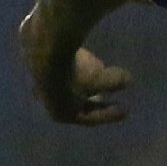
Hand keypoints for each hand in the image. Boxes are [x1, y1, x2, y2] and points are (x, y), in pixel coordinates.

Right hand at [20, 12, 132, 126]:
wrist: (45, 47)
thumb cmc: (75, 72)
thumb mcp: (100, 80)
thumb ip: (114, 82)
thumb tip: (128, 80)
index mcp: (62, 113)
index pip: (90, 118)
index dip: (109, 114)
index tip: (125, 109)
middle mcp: (48, 100)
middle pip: (76, 104)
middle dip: (94, 100)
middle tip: (107, 97)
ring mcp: (40, 82)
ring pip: (67, 86)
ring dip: (83, 81)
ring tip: (98, 72)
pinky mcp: (39, 64)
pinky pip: (62, 70)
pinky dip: (75, 67)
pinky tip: (82, 58)